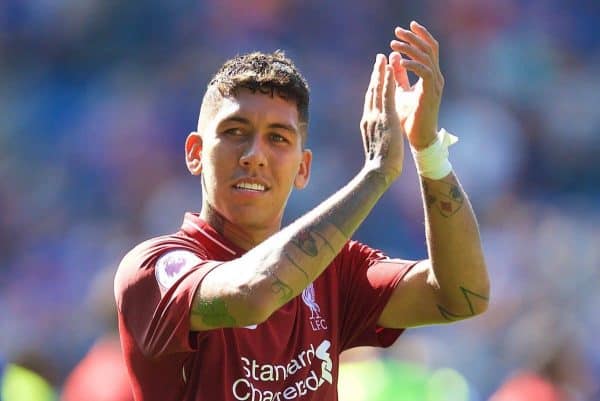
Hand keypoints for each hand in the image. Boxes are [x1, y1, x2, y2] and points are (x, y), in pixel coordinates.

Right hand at [360, 54, 403, 180]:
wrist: (379, 171)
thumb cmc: (380, 164)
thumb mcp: (377, 146)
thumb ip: (376, 136)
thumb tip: (378, 135)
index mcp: (368, 123)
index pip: (370, 100)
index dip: (373, 86)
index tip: (377, 74)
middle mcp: (369, 117)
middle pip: (372, 91)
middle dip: (376, 74)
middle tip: (380, 58)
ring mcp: (376, 116)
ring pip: (378, 89)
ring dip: (382, 71)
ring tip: (384, 57)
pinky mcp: (386, 117)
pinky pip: (387, 94)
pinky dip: (389, 79)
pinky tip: (392, 68)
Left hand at [390, 21, 443, 149]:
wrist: (419, 139)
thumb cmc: (410, 119)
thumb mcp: (401, 92)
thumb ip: (399, 76)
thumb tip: (392, 58)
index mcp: (430, 76)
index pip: (429, 49)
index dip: (419, 36)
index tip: (405, 28)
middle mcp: (436, 78)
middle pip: (429, 48)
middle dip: (414, 37)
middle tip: (397, 31)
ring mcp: (435, 85)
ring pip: (426, 57)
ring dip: (410, 49)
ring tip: (393, 45)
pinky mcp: (431, 93)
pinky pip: (425, 71)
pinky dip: (412, 64)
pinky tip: (400, 62)